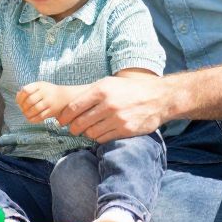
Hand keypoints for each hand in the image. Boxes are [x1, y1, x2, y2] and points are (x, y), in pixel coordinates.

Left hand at [15, 81, 72, 124]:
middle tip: (22, 110)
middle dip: (23, 107)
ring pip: (34, 109)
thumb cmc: (48, 92)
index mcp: (40, 85)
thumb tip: (17, 96)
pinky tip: (30, 119)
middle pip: (30, 101)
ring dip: (27, 114)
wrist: (66, 96)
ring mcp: (49, 102)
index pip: (26, 90)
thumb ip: (28, 90)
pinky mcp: (52, 110)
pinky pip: (40, 117)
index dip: (20, 98)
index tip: (19, 102)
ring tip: (26, 114)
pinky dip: (33, 119)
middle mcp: (45, 92)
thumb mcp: (39, 86)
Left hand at [54, 75, 173, 142]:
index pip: (74, 107)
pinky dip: (99, 138)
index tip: (62, 120)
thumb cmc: (131, 89)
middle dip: (73, 128)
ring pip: (91, 133)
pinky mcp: (125, 130)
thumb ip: (91, 93)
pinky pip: (103, 139)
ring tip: (88, 130)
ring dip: (87, 133)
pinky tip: (101, 132)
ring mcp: (117, 118)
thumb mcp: (110, 83)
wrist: (159, 98)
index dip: (65, 117)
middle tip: (73, 129)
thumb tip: (70, 105)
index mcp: (102, 90)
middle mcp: (108, 104)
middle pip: (80, 123)